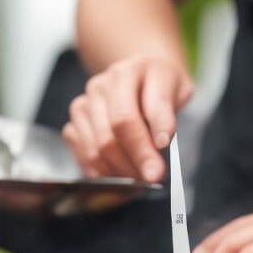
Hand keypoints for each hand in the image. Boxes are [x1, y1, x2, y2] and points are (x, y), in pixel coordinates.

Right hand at [63, 56, 192, 181]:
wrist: (143, 74)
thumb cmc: (162, 84)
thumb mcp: (177, 89)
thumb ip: (166, 114)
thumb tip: (160, 142)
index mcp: (124, 73)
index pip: (126, 118)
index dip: (142, 148)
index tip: (157, 172)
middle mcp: (98, 87)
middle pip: (108, 137)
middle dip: (133, 164)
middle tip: (153, 179)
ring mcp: (83, 105)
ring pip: (95, 150)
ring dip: (119, 172)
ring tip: (141, 177)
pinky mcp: (74, 123)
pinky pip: (83, 156)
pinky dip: (103, 173)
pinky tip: (122, 174)